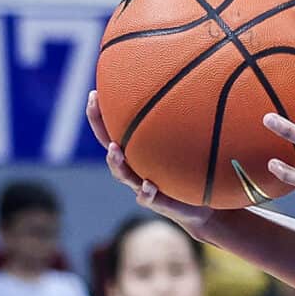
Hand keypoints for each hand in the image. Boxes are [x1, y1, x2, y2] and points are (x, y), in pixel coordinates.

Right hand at [87, 89, 218, 231]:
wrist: (200, 207)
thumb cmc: (190, 172)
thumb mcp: (188, 147)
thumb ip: (185, 126)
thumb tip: (194, 88)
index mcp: (137, 153)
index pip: (113, 131)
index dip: (100, 115)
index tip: (94, 94)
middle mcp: (134, 167)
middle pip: (109, 147)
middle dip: (100, 128)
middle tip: (94, 109)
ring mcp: (142, 185)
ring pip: (122, 174)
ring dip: (116, 162)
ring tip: (114, 149)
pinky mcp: (157, 203)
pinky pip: (147, 198)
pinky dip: (146, 192)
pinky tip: (148, 185)